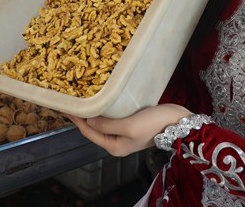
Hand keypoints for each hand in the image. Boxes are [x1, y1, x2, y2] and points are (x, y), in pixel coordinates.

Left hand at [66, 104, 192, 156]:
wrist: (179, 122)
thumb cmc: (154, 124)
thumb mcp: (128, 125)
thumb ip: (106, 124)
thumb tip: (88, 119)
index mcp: (114, 146)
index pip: (88, 132)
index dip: (76, 119)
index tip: (64, 106)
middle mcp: (117, 142)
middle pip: (93, 128)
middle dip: (82, 116)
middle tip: (70, 99)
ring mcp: (124, 134)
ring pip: (102, 122)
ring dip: (93, 111)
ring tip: (81, 98)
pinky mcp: (131, 124)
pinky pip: (112, 117)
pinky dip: (104, 109)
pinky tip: (100, 99)